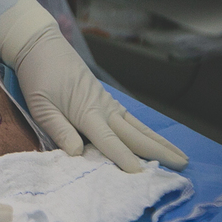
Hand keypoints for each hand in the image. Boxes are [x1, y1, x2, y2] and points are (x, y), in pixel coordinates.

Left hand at [0, 0, 187, 172]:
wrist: (42, 47)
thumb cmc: (38, 77)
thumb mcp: (40, 106)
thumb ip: (59, 130)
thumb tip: (77, 154)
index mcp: (86, 112)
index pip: (108, 140)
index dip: (123, 157)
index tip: (140, 174)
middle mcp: (103, 108)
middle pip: (134, 135)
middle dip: (158, 152)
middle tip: (182, 166)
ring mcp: (107, 103)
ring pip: (138, 126)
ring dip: (159, 142)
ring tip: (180, 156)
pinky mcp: (106, 99)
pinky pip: (131, 119)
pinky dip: (146, 131)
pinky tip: (155, 138)